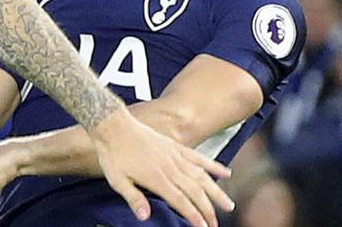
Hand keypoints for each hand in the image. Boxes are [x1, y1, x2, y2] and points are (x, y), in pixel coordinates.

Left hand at [90, 108, 233, 226]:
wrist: (114, 125)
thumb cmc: (113, 154)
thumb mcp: (117, 180)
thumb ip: (134, 198)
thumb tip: (144, 217)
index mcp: (157, 178)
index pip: (181, 201)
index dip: (194, 216)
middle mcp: (170, 167)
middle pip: (195, 192)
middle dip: (208, 210)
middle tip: (216, 224)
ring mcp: (175, 156)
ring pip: (202, 176)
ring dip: (217, 192)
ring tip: (229, 205)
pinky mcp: (176, 147)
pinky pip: (199, 157)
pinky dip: (213, 165)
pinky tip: (226, 173)